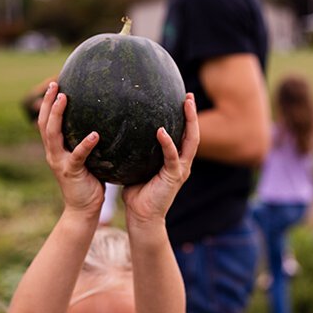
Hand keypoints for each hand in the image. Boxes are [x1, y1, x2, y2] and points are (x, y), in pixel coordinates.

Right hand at [38, 82, 104, 214]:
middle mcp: (53, 153)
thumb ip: (91, 143)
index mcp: (56, 149)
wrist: (83, 210)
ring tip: (64, 98)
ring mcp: (59, 162)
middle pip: (45, 123)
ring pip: (53, 135)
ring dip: (57, 115)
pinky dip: (85, 144)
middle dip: (48, 103)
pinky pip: (77, 156)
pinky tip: (95, 134)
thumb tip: (107, 123)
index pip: (47, 122)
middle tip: (55, 85)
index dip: (48, 104)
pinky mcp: (70, 172)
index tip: (55, 85)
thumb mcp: (88, 159)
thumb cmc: (90, 182)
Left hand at [123, 94, 198, 224]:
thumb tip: (120, 134)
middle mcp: (182, 163)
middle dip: (192, 114)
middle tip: (188, 95)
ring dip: (189, 122)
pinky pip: (172, 157)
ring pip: (190, 142)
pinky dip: (168, 143)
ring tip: (185, 104)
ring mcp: (180, 170)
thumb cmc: (137, 194)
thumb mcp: (137, 167)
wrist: (142, 217)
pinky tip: (161, 131)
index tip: (182, 98)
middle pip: (193, 134)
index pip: (184, 134)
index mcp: (175, 161)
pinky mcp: (174, 177)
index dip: (185, 117)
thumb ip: (135, 153)